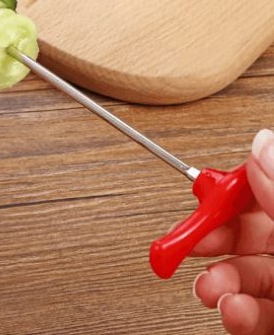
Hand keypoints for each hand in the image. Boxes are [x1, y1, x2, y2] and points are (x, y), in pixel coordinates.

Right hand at [192, 129, 273, 334]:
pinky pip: (256, 313)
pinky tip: (234, 312)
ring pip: (248, 276)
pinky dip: (237, 314)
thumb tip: (263, 144)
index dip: (233, 192)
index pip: (266, 190)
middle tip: (192, 244)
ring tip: (214, 290)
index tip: (206, 200)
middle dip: (216, 241)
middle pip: (251, 232)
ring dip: (220, 282)